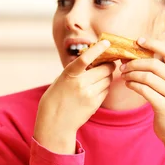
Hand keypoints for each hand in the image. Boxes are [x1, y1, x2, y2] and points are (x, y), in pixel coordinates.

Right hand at [34, 39, 115, 153]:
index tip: (106, 42)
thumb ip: (77, 71)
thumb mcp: (62, 79)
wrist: (55, 121)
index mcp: (69, 74)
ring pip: (108, 80)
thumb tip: (96, 62)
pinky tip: (95, 89)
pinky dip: (104, 87)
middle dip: (108, 65)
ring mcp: (89, 95)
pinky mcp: (95, 104)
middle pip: (105, 69)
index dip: (98, 49)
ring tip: (97, 79)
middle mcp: (80, 84)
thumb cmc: (56, 96)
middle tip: (107, 63)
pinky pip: (106, 91)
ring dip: (106, 76)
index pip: (85, 59)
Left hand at [120, 37, 164, 164]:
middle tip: (123, 65)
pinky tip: (128, 84)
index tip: (138, 41)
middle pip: (153, 64)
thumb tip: (135, 55)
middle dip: (134, 62)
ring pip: (147, 77)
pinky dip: (133, 85)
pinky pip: (144, 90)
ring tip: (124, 75)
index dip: (153, 43)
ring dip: (131, 74)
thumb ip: (159, 72)